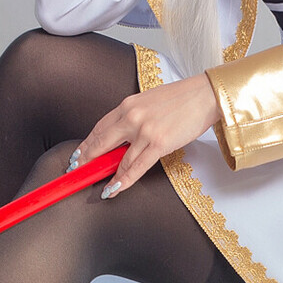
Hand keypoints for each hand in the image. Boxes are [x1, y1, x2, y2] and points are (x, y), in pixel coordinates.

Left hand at [71, 74, 223, 198]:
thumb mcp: (148, 101)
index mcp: (127, 104)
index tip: (78, 155)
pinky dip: (124, 180)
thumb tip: (122, 136)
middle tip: (77, 171)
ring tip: (98, 185)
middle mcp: (132, 116)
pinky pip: (136, 167)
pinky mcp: (158, 144)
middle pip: (101, 143)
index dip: (87, 144)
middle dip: (87, 160)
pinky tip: (115, 188)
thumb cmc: (181, 98)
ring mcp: (144, 131)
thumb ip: (133, 116)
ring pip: (118, 159)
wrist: (205, 95)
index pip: (99, 127)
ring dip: (106, 175)